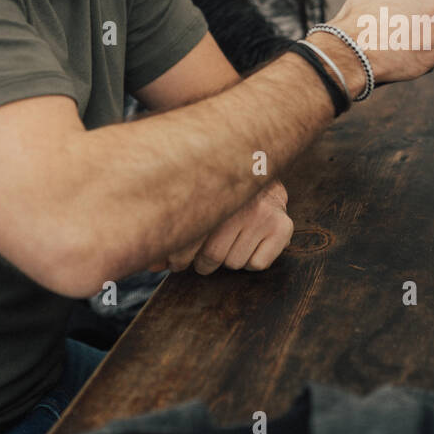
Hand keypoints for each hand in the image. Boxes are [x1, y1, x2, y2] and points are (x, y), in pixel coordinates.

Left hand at [148, 181, 291, 274]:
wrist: (259, 169)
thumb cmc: (218, 193)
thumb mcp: (195, 202)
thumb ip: (174, 232)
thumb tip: (152, 264)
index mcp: (210, 193)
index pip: (189, 240)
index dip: (178, 257)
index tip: (174, 261)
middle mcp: (239, 202)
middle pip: (211, 257)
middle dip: (203, 261)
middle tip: (205, 252)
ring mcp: (263, 214)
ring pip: (233, 262)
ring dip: (229, 258)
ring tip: (232, 239)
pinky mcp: (282, 227)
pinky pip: (257, 264)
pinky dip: (252, 260)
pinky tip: (251, 241)